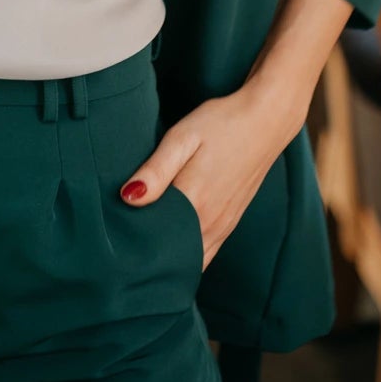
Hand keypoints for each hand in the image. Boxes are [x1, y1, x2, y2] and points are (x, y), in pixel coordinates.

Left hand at [117, 74, 311, 269]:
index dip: (133, 247)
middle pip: (174, 257)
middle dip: (148, 259)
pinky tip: (172, 251)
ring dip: (170, 261)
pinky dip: (189, 258)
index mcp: (194, 201)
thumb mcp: (183, 138)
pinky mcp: (231, 222)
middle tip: (122, 255)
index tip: (114, 246)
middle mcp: (211, 221)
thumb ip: (156, 170)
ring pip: (193, 260)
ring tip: (142, 257)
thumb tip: (129, 198)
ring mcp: (224, 224)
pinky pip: (207, 253)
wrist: (267, 120)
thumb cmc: (222, 123)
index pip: (156, 240)